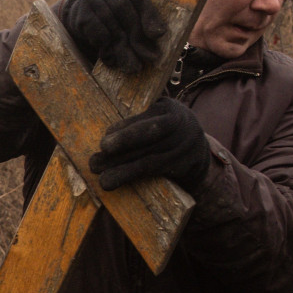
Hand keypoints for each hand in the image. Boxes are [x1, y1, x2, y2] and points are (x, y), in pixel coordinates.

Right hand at [56, 0, 165, 75]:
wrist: (89, 7)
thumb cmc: (124, 6)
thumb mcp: (136, 3)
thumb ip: (148, 13)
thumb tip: (160, 36)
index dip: (149, 14)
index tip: (158, 34)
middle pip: (123, 11)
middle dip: (138, 37)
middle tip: (150, 57)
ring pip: (110, 25)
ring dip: (123, 49)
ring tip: (134, 66)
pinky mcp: (80, 13)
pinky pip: (96, 32)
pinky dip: (106, 48)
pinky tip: (114, 60)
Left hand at [90, 98, 211, 192]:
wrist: (198, 151)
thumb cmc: (167, 130)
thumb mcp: (159, 114)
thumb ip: (139, 117)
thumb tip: (109, 130)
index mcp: (172, 111)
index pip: (148, 123)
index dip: (125, 133)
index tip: (104, 144)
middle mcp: (183, 129)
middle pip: (147, 142)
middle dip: (119, 152)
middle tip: (94, 163)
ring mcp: (185, 150)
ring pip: (150, 162)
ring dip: (123, 171)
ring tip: (102, 180)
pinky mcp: (184, 168)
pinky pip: (156, 174)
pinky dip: (134, 178)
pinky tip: (118, 181)